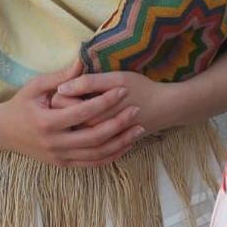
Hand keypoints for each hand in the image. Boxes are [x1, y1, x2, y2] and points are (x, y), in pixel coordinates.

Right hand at [0, 61, 143, 167]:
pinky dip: (111, 156)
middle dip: (118, 123)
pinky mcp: (62, 164)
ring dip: (120, 143)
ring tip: (139, 129)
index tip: (123, 89)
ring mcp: (58, 157)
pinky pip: (91, 164)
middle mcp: (53, 143)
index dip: (105, 101)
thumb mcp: (35, 86)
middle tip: (137, 110)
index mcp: (46, 122)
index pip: (83, 112)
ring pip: (96, 154)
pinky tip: (125, 145)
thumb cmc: (20, 104)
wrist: (3, 132)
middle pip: (94, 137)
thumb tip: (82, 61)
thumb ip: (60, 76)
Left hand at [57, 68, 182, 136]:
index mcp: (91, 112)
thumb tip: (62, 88)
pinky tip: (92, 123)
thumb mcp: (116, 79)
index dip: (61, 93)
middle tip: (76, 95)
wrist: (165, 108)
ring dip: (74, 120)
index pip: (60, 103)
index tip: (70, 84)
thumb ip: (88, 82)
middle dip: (66, 106)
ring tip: (85, 107)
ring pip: (75, 134)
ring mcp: (100, 142)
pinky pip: (89, 147)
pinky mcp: (106, 147)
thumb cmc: (141, 88)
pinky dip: (85, 136)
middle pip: (65, 119)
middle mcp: (92, 130)